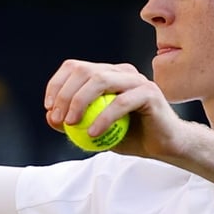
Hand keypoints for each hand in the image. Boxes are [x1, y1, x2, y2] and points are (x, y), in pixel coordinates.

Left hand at [44, 59, 188, 159]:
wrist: (164, 146)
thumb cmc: (130, 137)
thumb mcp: (95, 131)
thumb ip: (73, 123)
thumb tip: (49, 117)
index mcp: (108, 74)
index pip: (75, 67)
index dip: (57, 84)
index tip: (48, 108)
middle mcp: (121, 72)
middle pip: (85, 71)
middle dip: (64, 94)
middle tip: (58, 118)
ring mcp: (136, 80)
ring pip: (100, 80)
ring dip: (79, 101)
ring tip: (71, 124)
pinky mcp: (149, 93)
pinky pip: (120, 102)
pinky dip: (103, 117)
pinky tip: (93, 133)